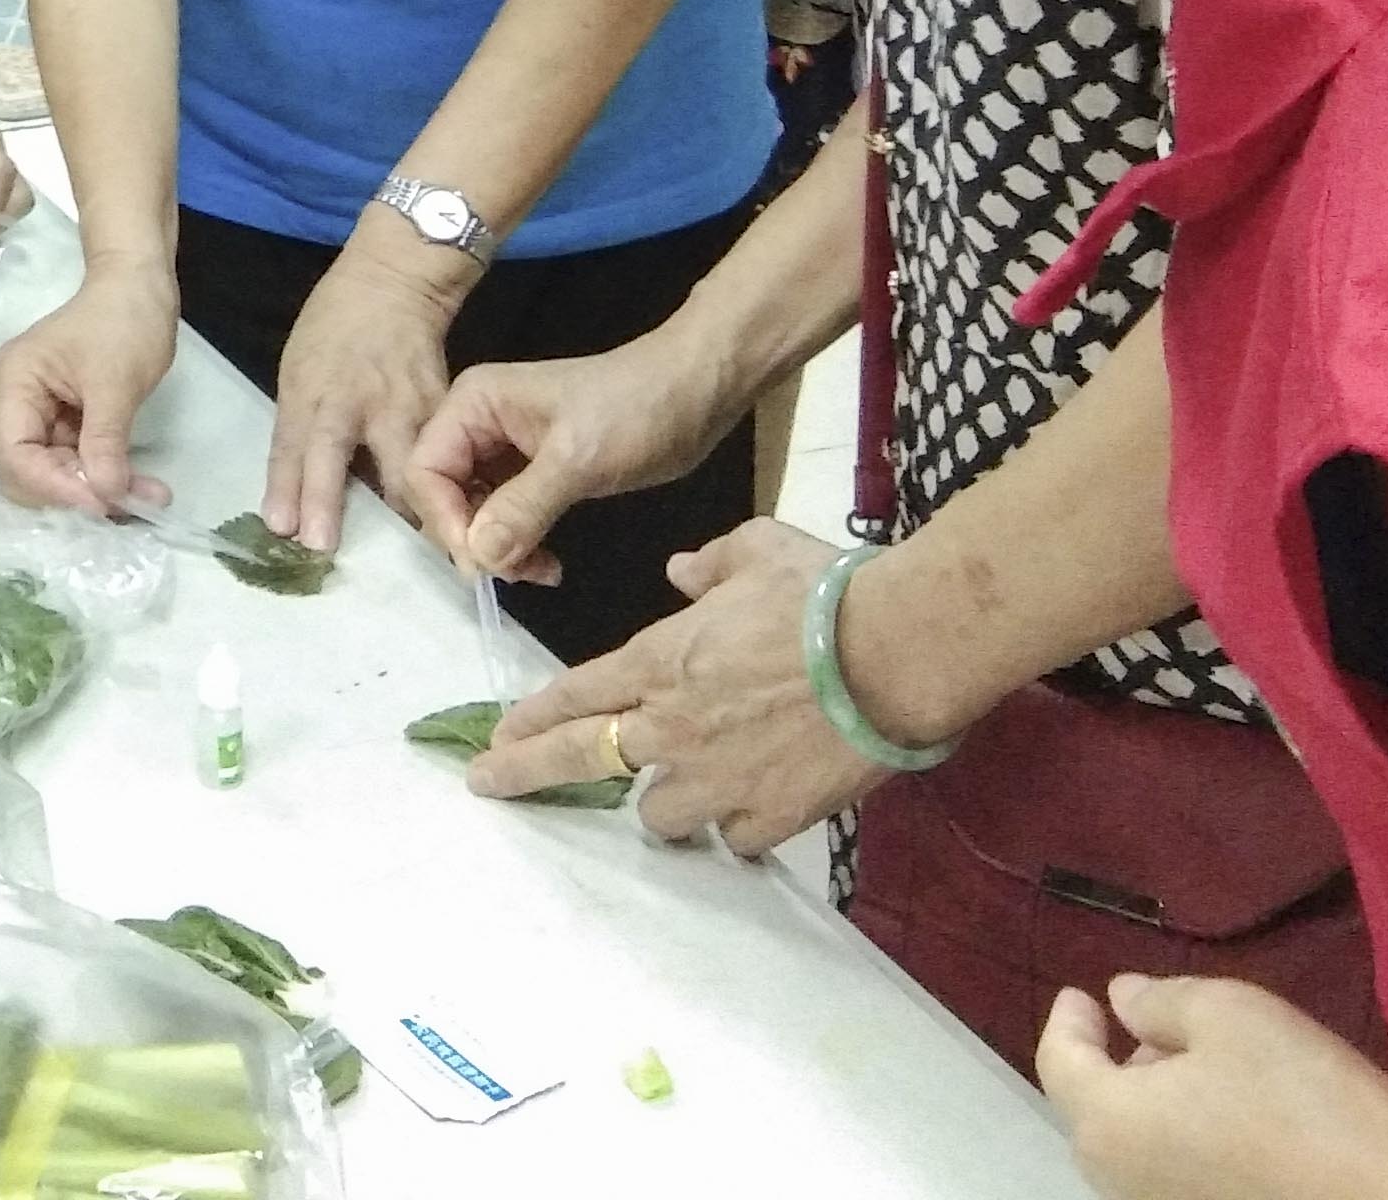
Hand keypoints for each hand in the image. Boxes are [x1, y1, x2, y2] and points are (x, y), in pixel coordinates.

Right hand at [0, 258, 179, 510]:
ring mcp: (43, 414)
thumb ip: (105, 441)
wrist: (142, 287)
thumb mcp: (116, 383)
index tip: (101, 502)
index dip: (52, 486)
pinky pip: (80, 462)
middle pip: (29, 471)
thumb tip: (106, 498)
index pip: (14, 454)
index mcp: (15, 384)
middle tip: (127, 506)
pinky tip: (143, 486)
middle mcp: (18, 403)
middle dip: (75, 492)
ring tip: (150, 498)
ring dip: (100, 490)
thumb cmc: (124, 322)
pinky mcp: (68, 421)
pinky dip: (108, 476)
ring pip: (58, 473)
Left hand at [259, 215, 468, 554]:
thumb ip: (298, 435)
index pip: (299, 447)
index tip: (288, 532)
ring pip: (414, 473)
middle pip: (359, 463)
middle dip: (361, 514)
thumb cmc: (332, 332)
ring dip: (414, 519)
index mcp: (314, 390)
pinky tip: (447, 527)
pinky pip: (445, 462)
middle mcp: (360, 402)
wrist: (393, 285)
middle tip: (360, 555)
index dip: (295, 491)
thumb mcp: (298, 374)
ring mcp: (407, 407)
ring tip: (412, 558)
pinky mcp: (443, 411)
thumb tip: (291, 504)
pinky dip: (443, 496)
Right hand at [409, 329, 746, 582]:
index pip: (425, 470)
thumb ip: (522, 508)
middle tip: (517, 573)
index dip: (444, 520)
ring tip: (540, 571)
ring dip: (498, 548)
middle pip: (442, 494)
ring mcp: (503, 446)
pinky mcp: (531, 469)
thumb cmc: (635, 410)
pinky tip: (548, 564)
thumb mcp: (577, 460)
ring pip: (472, 510)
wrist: (695, 389)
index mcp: (473, 403)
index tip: (484, 564)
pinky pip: (503, 514)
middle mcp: (477, 423)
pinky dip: (519, 543)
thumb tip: (478, 558)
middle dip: (473, 539)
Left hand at [471, 517, 885, 850]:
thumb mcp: (755, 550)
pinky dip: (738, 826)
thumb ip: (708, 565)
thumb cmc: (824, 593)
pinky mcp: (771, 816)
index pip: (574, 694)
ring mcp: (719, 779)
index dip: (530, 716)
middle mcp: (673, 728)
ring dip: (665, 801)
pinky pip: (735, 837)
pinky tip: (754, 807)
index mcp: (660, 662)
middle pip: (581, 757)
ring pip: (659, 814)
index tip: (495, 735)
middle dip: (526, 772)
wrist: (898, 652)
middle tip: (490, 785)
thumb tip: (681, 570)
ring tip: (686, 788)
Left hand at [1038, 977, 1387, 1199]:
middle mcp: (1122, 1184)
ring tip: (1201, 1073)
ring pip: (1140, 1153)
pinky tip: (1236, 1125)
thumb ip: (1159, 1002)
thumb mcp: (1227, 1014)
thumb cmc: (1303, 1098)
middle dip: (1118, 1067)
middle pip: (1098, 1115)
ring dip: (1155, 1108)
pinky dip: (1187, 1146)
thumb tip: (1120, 999)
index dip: (1067, 1022)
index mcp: (1107, 1126)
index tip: (1080, 994)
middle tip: (1154, 1031)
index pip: (1058, 1065)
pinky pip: (1179, 1181)